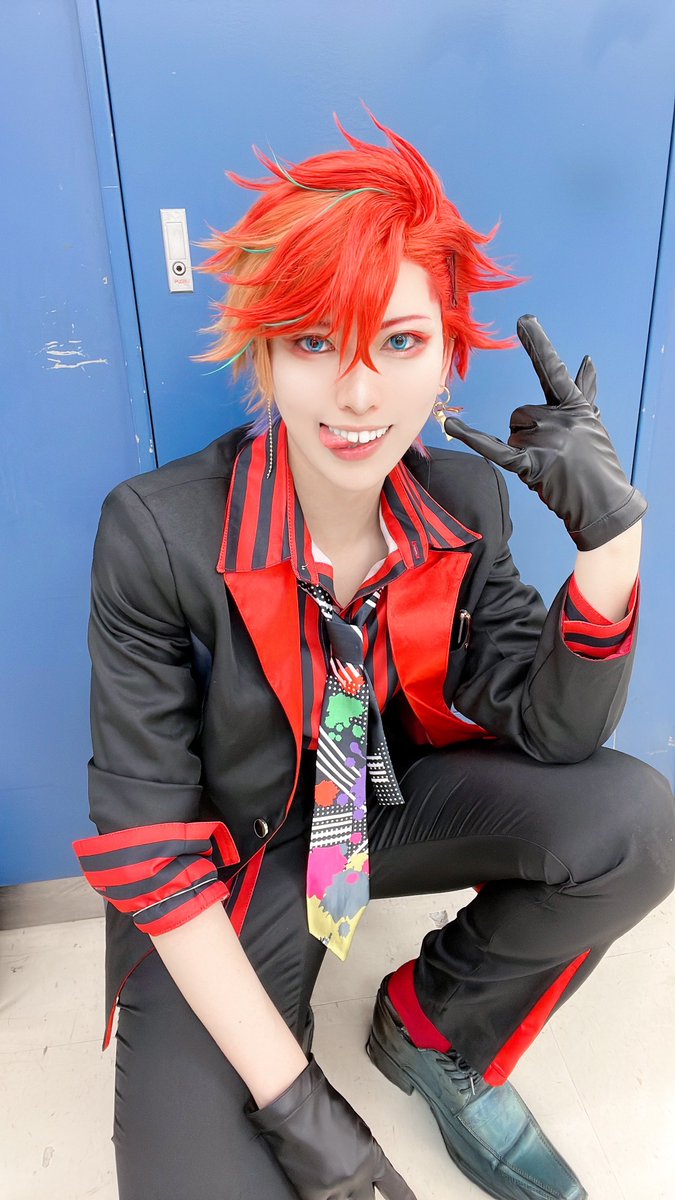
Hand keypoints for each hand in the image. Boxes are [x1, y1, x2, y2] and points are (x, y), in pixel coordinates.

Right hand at [244, 1052, 416, 1199]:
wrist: (298, 1107)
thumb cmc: (322, 1103)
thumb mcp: (353, 1125)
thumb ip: (358, 1148)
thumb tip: (353, 1158)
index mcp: (372, 1156)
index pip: (395, 1186)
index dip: (404, 1198)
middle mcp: (358, 1176)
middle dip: (363, 1197)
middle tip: (355, 1187)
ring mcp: (336, 1187)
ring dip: (340, 1196)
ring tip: (333, 1180)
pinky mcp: (313, 1192)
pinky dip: (321, 1197)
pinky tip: (316, 1190)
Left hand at [440, 315, 646, 549]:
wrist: (604, 503)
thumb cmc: (597, 463)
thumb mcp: (592, 423)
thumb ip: (585, 390)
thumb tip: (587, 360)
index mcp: (574, 406)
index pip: (552, 370)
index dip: (538, 344)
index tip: (524, 319)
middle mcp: (559, 419)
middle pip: (519, 413)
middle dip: (528, 432)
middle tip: (553, 453)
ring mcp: (547, 441)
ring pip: (511, 433)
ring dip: (523, 449)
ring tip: (548, 465)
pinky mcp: (532, 465)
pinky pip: (495, 448)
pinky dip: (472, 437)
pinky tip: (451, 424)